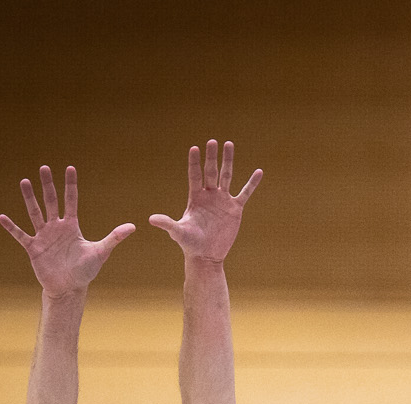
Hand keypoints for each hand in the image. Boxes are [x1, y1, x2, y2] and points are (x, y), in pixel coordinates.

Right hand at [0, 166, 135, 297]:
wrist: (69, 288)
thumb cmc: (85, 270)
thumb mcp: (100, 253)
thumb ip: (114, 238)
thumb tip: (133, 227)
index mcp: (71, 226)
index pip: (71, 200)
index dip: (71, 185)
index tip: (70, 168)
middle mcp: (56, 227)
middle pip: (51, 201)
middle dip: (48, 185)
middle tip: (44, 168)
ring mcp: (43, 236)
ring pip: (35, 213)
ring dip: (29, 198)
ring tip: (24, 181)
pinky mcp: (33, 248)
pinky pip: (20, 235)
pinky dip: (11, 227)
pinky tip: (1, 217)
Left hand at [149, 140, 261, 263]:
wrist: (206, 255)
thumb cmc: (190, 244)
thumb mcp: (178, 232)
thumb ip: (167, 223)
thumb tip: (151, 219)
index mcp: (195, 197)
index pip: (194, 175)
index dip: (194, 162)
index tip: (194, 148)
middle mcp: (209, 195)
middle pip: (211, 171)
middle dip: (211, 156)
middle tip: (212, 141)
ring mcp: (222, 200)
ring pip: (226, 176)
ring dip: (228, 160)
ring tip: (229, 144)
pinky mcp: (235, 209)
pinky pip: (245, 193)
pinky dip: (252, 183)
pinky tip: (259, 172)